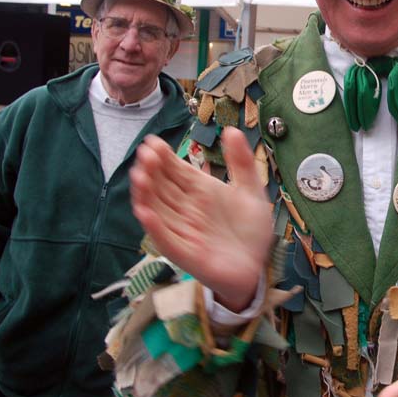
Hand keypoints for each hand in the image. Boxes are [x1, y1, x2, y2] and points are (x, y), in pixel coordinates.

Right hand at [130, 127, 272, 310]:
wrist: (257, 266)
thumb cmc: (250, 230)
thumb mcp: (251, 191)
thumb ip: (241, 162)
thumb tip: (231, 130)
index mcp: (200, 191)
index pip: (176, 170)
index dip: (164, 157)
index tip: (153, 142)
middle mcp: (186, 208)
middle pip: (162, 187)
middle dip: (152, 171)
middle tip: (145, 154)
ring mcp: (183, 230)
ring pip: (157, 209)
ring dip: (146, 194)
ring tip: (139, 176)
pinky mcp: (185, 253)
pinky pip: (165, 238)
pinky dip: (154, 226)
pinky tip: (144, 212)